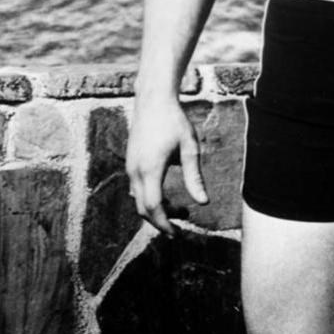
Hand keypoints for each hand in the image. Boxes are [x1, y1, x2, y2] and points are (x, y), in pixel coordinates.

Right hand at [126, 95, 208, 235]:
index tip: (178, 233)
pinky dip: (149, 198)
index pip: (153, 207)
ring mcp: (130, 166)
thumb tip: (203, 202)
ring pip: (138, 200)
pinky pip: (136, 189)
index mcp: (150, 169)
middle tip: (182, 224)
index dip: (164, 224)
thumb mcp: (189, 147)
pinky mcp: (130, 162)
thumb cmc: (175, 121)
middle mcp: (135, 171)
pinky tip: (166, 194)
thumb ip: (194, 176)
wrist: (153, 100)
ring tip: (180, 209)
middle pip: (143, 209)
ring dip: (156, 210)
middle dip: (161, 221)